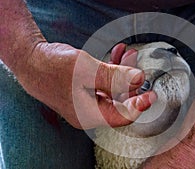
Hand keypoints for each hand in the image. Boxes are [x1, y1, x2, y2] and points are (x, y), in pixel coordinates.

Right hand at [15, 42, 155, 128]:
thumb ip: (115, 77)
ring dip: (121, 72)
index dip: (139, 105)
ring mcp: (86, 101)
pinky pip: (103, 83)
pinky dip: (111, 70)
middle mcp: (89, 112)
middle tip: (135, 63)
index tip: (152, 93)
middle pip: (119, 101)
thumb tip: (138, 79)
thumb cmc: (52, 67)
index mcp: (90, 115)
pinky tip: (115, 55)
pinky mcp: (84, 91)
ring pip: (112, 90)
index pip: (122, 116)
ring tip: (126, 53)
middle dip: (130, 81)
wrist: (30, 59)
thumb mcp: (87, 71)